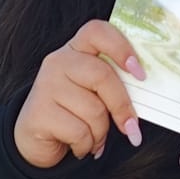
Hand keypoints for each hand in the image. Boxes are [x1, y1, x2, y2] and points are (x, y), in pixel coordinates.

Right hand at [14, 20, 144, 169]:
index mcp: (77, 49)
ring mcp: (46, 85)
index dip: (121, 48)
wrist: (34, 139)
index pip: (98, 32)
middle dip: (122, 106)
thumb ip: (114, 85)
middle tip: (131, 128)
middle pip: (102, 75)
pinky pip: (79, 132)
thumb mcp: (94, 94)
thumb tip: (145, 94)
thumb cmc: (74, 113)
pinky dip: (86, 146)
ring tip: (93, 137)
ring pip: (94, 110)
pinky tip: (78, 146)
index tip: (140, 74)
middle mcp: (59, 61)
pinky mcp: (39, 112)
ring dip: (101, 133)